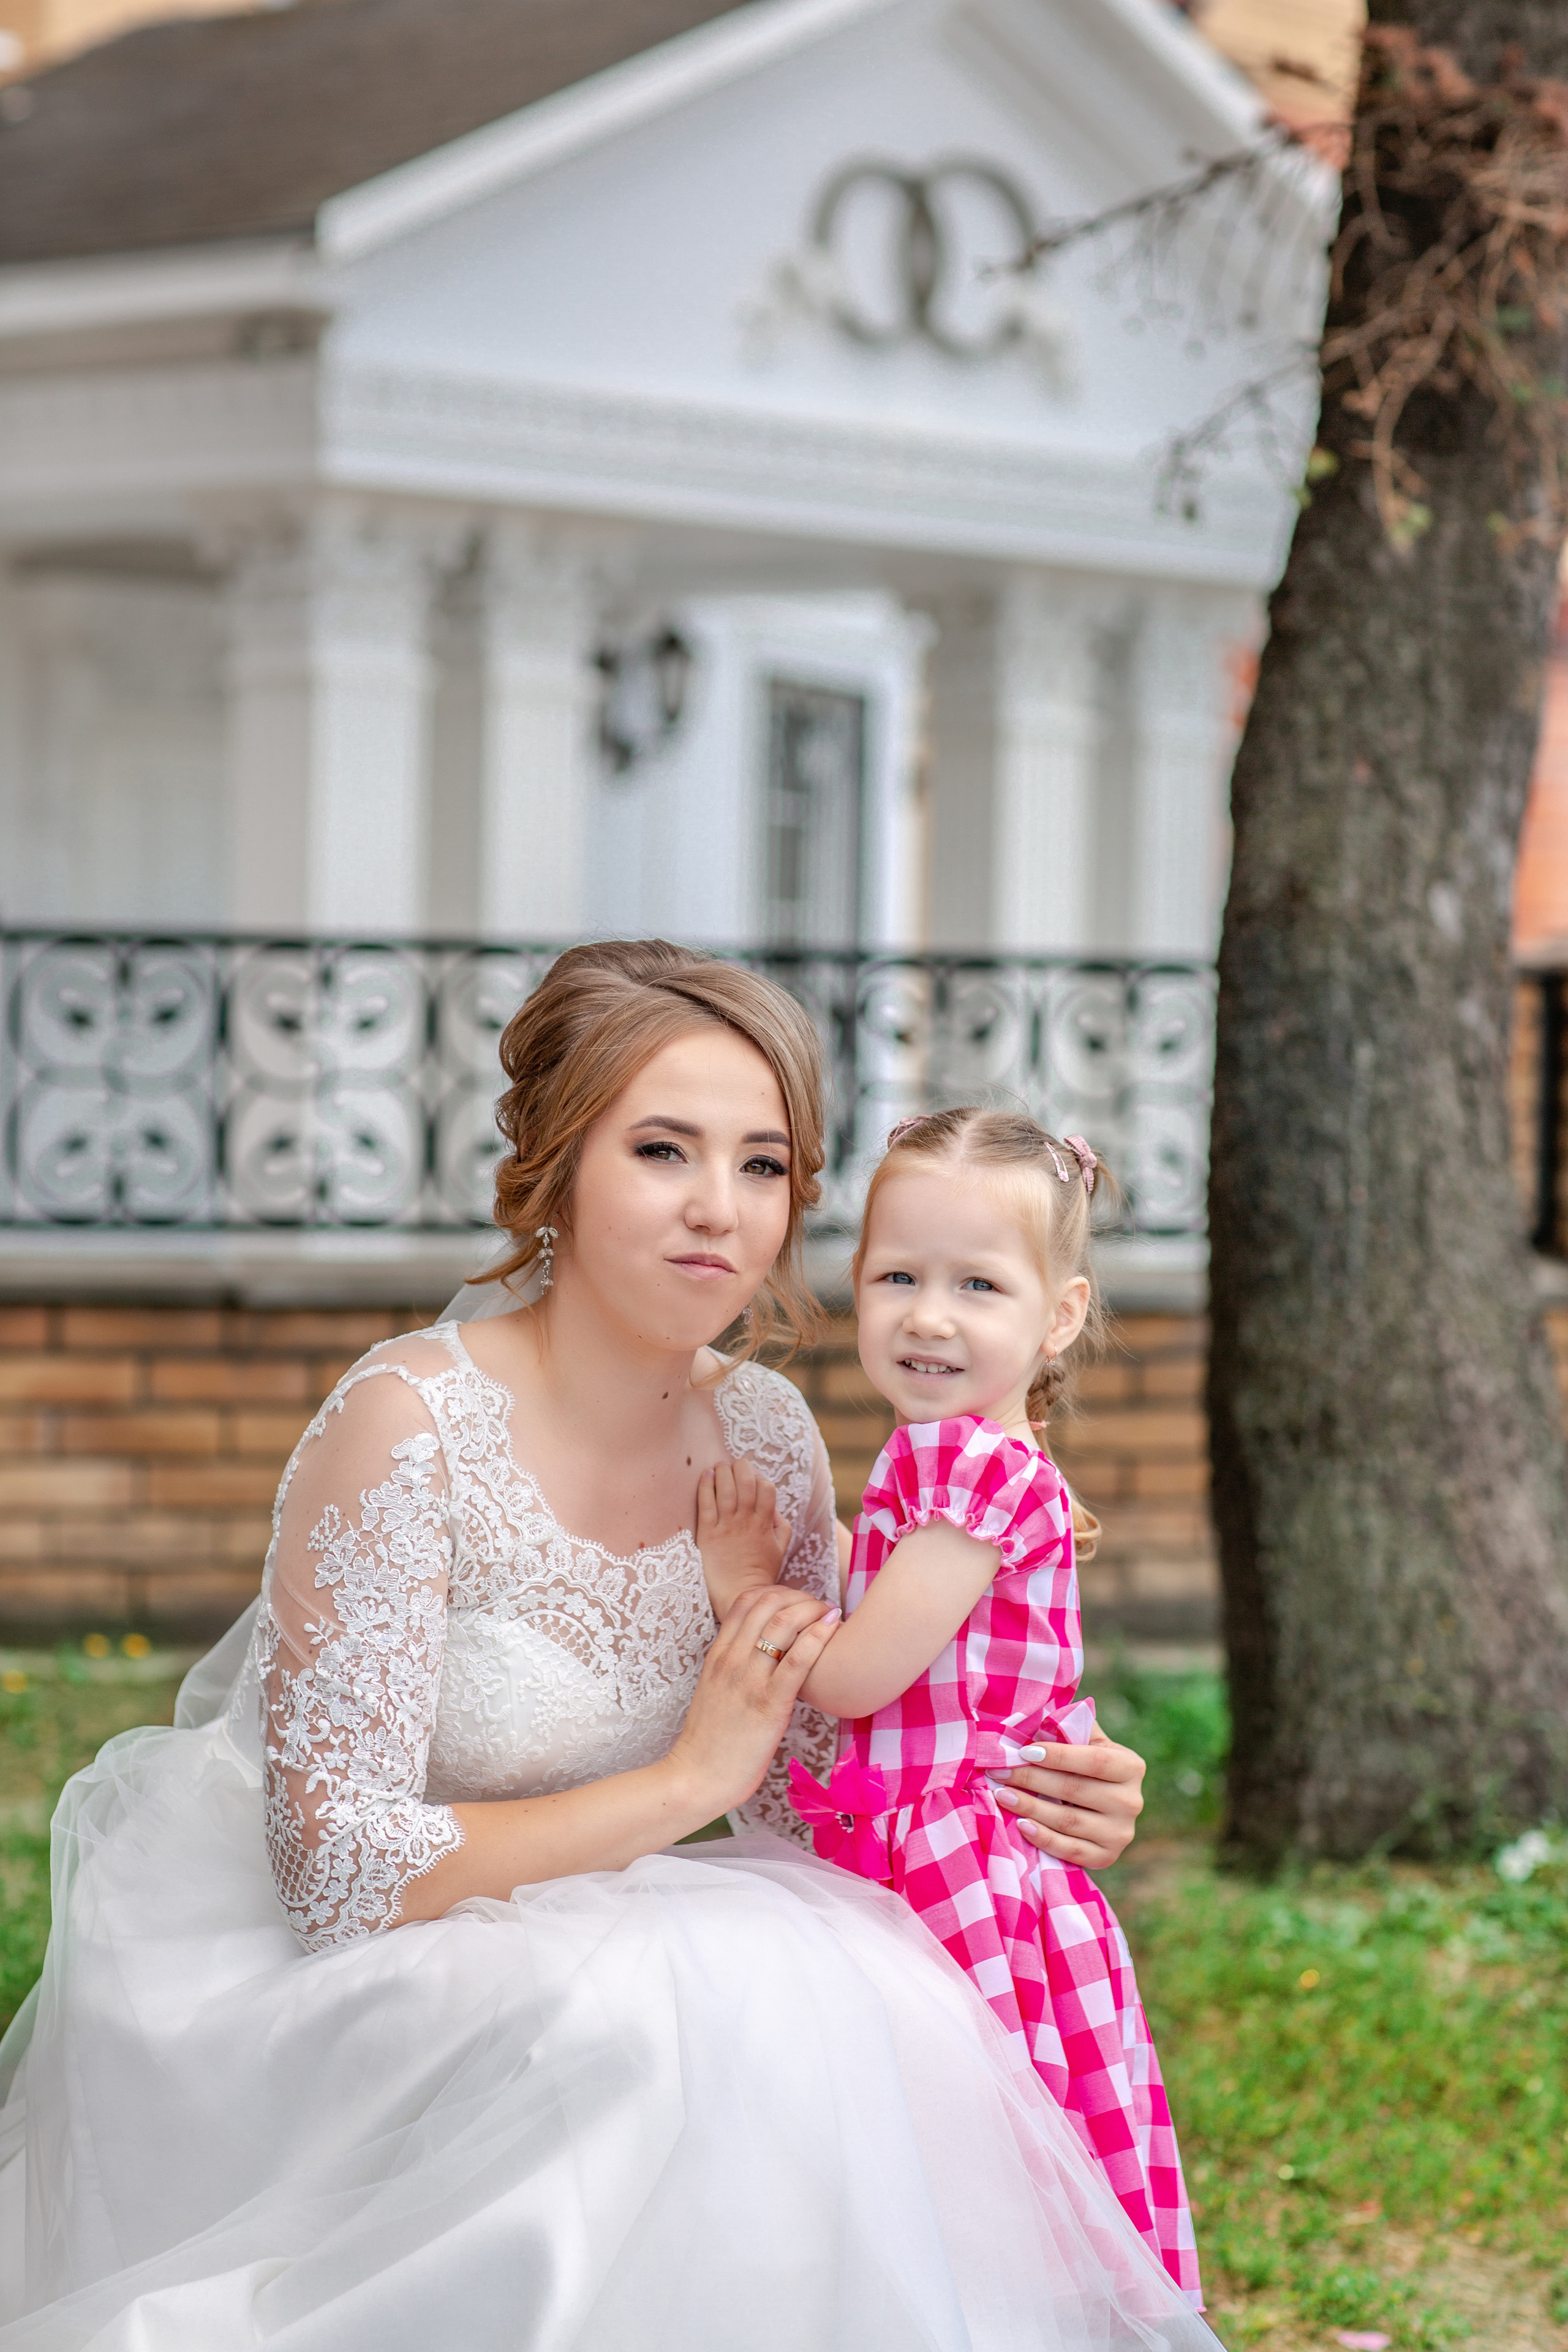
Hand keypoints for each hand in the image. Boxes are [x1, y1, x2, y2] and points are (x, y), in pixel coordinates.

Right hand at [666, 1584, 839, 1815]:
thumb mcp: (715, 1691)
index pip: (745, 1601)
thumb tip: (763, 1654)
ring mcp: (749, 1680)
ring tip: (830, 1614)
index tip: (796, 1600)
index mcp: (717, 1655)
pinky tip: (832, 1629)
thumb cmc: (711, 1741)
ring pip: (782, 1624)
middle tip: (818, 1606)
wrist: (696, 1778)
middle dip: (798, 1596)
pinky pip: (797, 1661)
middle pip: (767, 1603)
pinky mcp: (769, 1705)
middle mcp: (731, 1660)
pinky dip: (818, 1637)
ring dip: (812, 1610)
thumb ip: (734, 1667)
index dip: (776, 1590)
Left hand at [696, 1457, 791, 1619]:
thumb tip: (772, 1502)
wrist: (740, 1595)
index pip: (766, 1488)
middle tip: (734, 1464)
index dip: (759, 1477)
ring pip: (726, 1488)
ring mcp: (727, 1527)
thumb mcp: (780, 1547)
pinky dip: (705, 1485)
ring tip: (718, 1466)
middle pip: (746, 1482)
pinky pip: (706, 1503)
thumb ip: (779, 1523)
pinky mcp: (708, 1534)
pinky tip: (705, 1476)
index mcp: (765, 1523)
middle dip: (740, 1467)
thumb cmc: (760, 1571)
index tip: (751, 1475)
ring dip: (722, 1472)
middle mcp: (747, 1521)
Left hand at [988, 1730, 1145, 1870]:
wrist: (1105, 1809)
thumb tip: (1040, 1713)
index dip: (1058, 1756)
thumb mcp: (1089, 1743)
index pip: (1093, 1760)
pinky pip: (1070, 1850)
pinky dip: (1043, 1838)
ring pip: (1068, 1820)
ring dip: (1030, 1807)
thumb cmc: (1087, 1766)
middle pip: (1075, 1790)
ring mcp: (1121, 1833)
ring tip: (1001, 1795)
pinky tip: (1021, 1825)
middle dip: (1032, 1779)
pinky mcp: (1107, 1857)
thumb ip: (1072, 1728)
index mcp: (1131, 1767)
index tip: (1023, 1751)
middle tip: (1000, 1771)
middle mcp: (1131, 1801)